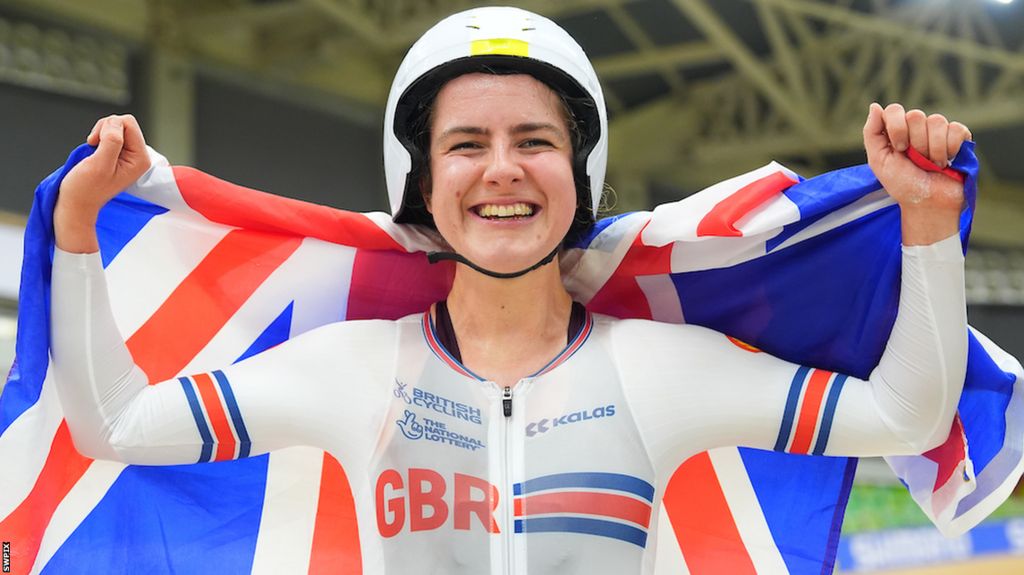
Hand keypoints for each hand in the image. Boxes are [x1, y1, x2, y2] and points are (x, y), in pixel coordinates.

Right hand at [60, 114, 150, 210]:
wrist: (76, 203)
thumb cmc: (86, 189)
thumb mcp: (100, 164)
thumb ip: (112, 141)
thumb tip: (115, 123)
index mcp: (140, 159)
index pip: (129, 123)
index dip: (109, 128)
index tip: (97, 144)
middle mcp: (137, 156)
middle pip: (123, 122)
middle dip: (105, 129)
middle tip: (94, 146)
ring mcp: (127, 155)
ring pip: (115, 126)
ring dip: (100, 133)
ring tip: (93, 150)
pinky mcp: (116, 154)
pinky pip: (109, 133)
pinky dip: (98, 137)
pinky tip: (94, 151)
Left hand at [863, 103, 972, 244]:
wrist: (929, 202)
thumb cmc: (903, 184)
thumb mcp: (879, 161)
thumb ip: (872, 133)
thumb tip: (875, 106)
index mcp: (897, 131)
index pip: (895, 110)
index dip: (897, 128)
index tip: (899, 149)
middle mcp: (917, 127)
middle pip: (916, 115)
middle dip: (915, 143)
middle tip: (916, 161)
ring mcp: (939, 131)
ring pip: (937, 121)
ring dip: (932, 149)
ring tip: (932, 164)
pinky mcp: (959, 137)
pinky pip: (956, 129)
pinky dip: (950, 149)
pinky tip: (948, 161)